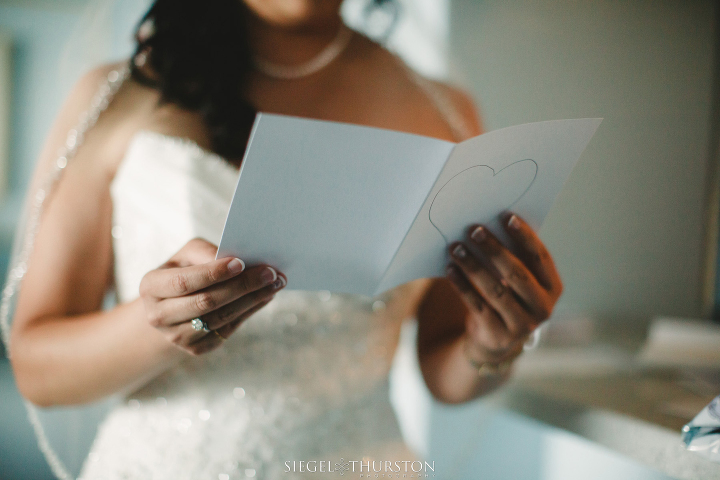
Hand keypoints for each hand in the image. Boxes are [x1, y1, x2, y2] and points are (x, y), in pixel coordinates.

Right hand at [139, 238, 285, 354]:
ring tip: (274, 283)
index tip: (241, 262)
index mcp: (151, 286)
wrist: (172, 306)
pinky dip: (249, 312)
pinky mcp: (196, 348)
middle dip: (242, 285)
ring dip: (252, 300)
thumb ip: (206, 252)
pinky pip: (227, 330)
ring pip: (221, 318)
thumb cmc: (184, 271)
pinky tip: (264, 297)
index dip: (214, 273)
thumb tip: (232, 259)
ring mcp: (176, 336)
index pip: (184, 281)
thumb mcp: (187, 255)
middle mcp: (159, 315)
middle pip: (206, 302)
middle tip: (270, 272)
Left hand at [446, 213, 561, 368]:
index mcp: (553, 287)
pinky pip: (477, 306)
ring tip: (456, 247)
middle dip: (494, 250)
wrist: (497, 339)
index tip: (507, 217)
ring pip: (495, 290)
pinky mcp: (498, 335)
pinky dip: (462, 286)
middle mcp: (543, 308)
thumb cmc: (509, 296)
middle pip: (517, 274)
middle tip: (475, 230)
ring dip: (473, 266)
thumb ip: (514, 257)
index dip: (525, 236)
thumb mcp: (519, 281)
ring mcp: (522, 325)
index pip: (540, 257)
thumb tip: (489, 225)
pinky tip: (451, 269)